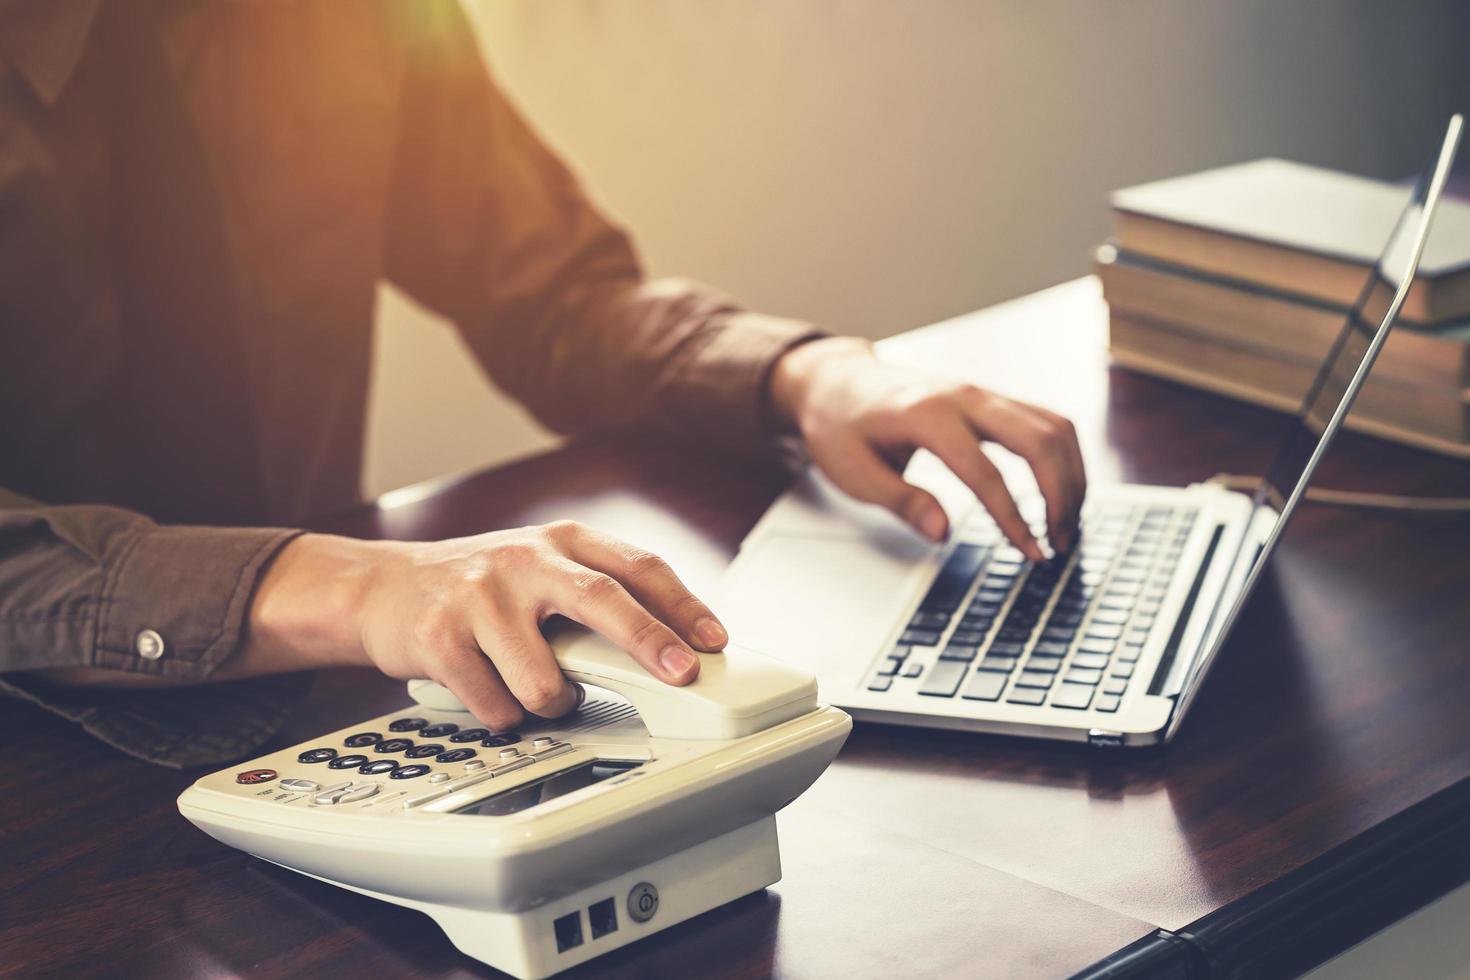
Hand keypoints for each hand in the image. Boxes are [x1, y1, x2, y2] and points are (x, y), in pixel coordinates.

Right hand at [238, 522, 727, 726]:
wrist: (383, 588)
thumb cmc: (482, 586)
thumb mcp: (542, 568)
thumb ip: (599, 591)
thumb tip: (677, 645)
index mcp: (562, 540)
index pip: (637, 565)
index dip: (682, 604)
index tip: (713, 640)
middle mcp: (524, 560)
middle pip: (602, 599)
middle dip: (649, 641)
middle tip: (681, 675)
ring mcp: (480, 598)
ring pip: (546, 681)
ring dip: (554, 703)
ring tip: (539, 689)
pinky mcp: (441, 639)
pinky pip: (497, 707)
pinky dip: (505, 716)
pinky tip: (491, 693)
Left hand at [769, 337, 1085, 557]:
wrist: (839, 382)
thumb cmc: (841, 427)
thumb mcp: (852, 472)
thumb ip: (901, 501)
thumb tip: (943, 532)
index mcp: (925, 415)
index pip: (984, 471)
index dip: (1012, 517)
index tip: (1031, 552)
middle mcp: (964, 397)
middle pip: (1038, 440)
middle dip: (1061, 494)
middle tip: (1061, 543)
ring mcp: (983, 394)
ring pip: (1054, 426)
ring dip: (1072, 477)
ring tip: (1066, 526)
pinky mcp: (993, 401)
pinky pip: (1046, 422)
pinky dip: (1064, 459)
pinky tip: (1062, 494)